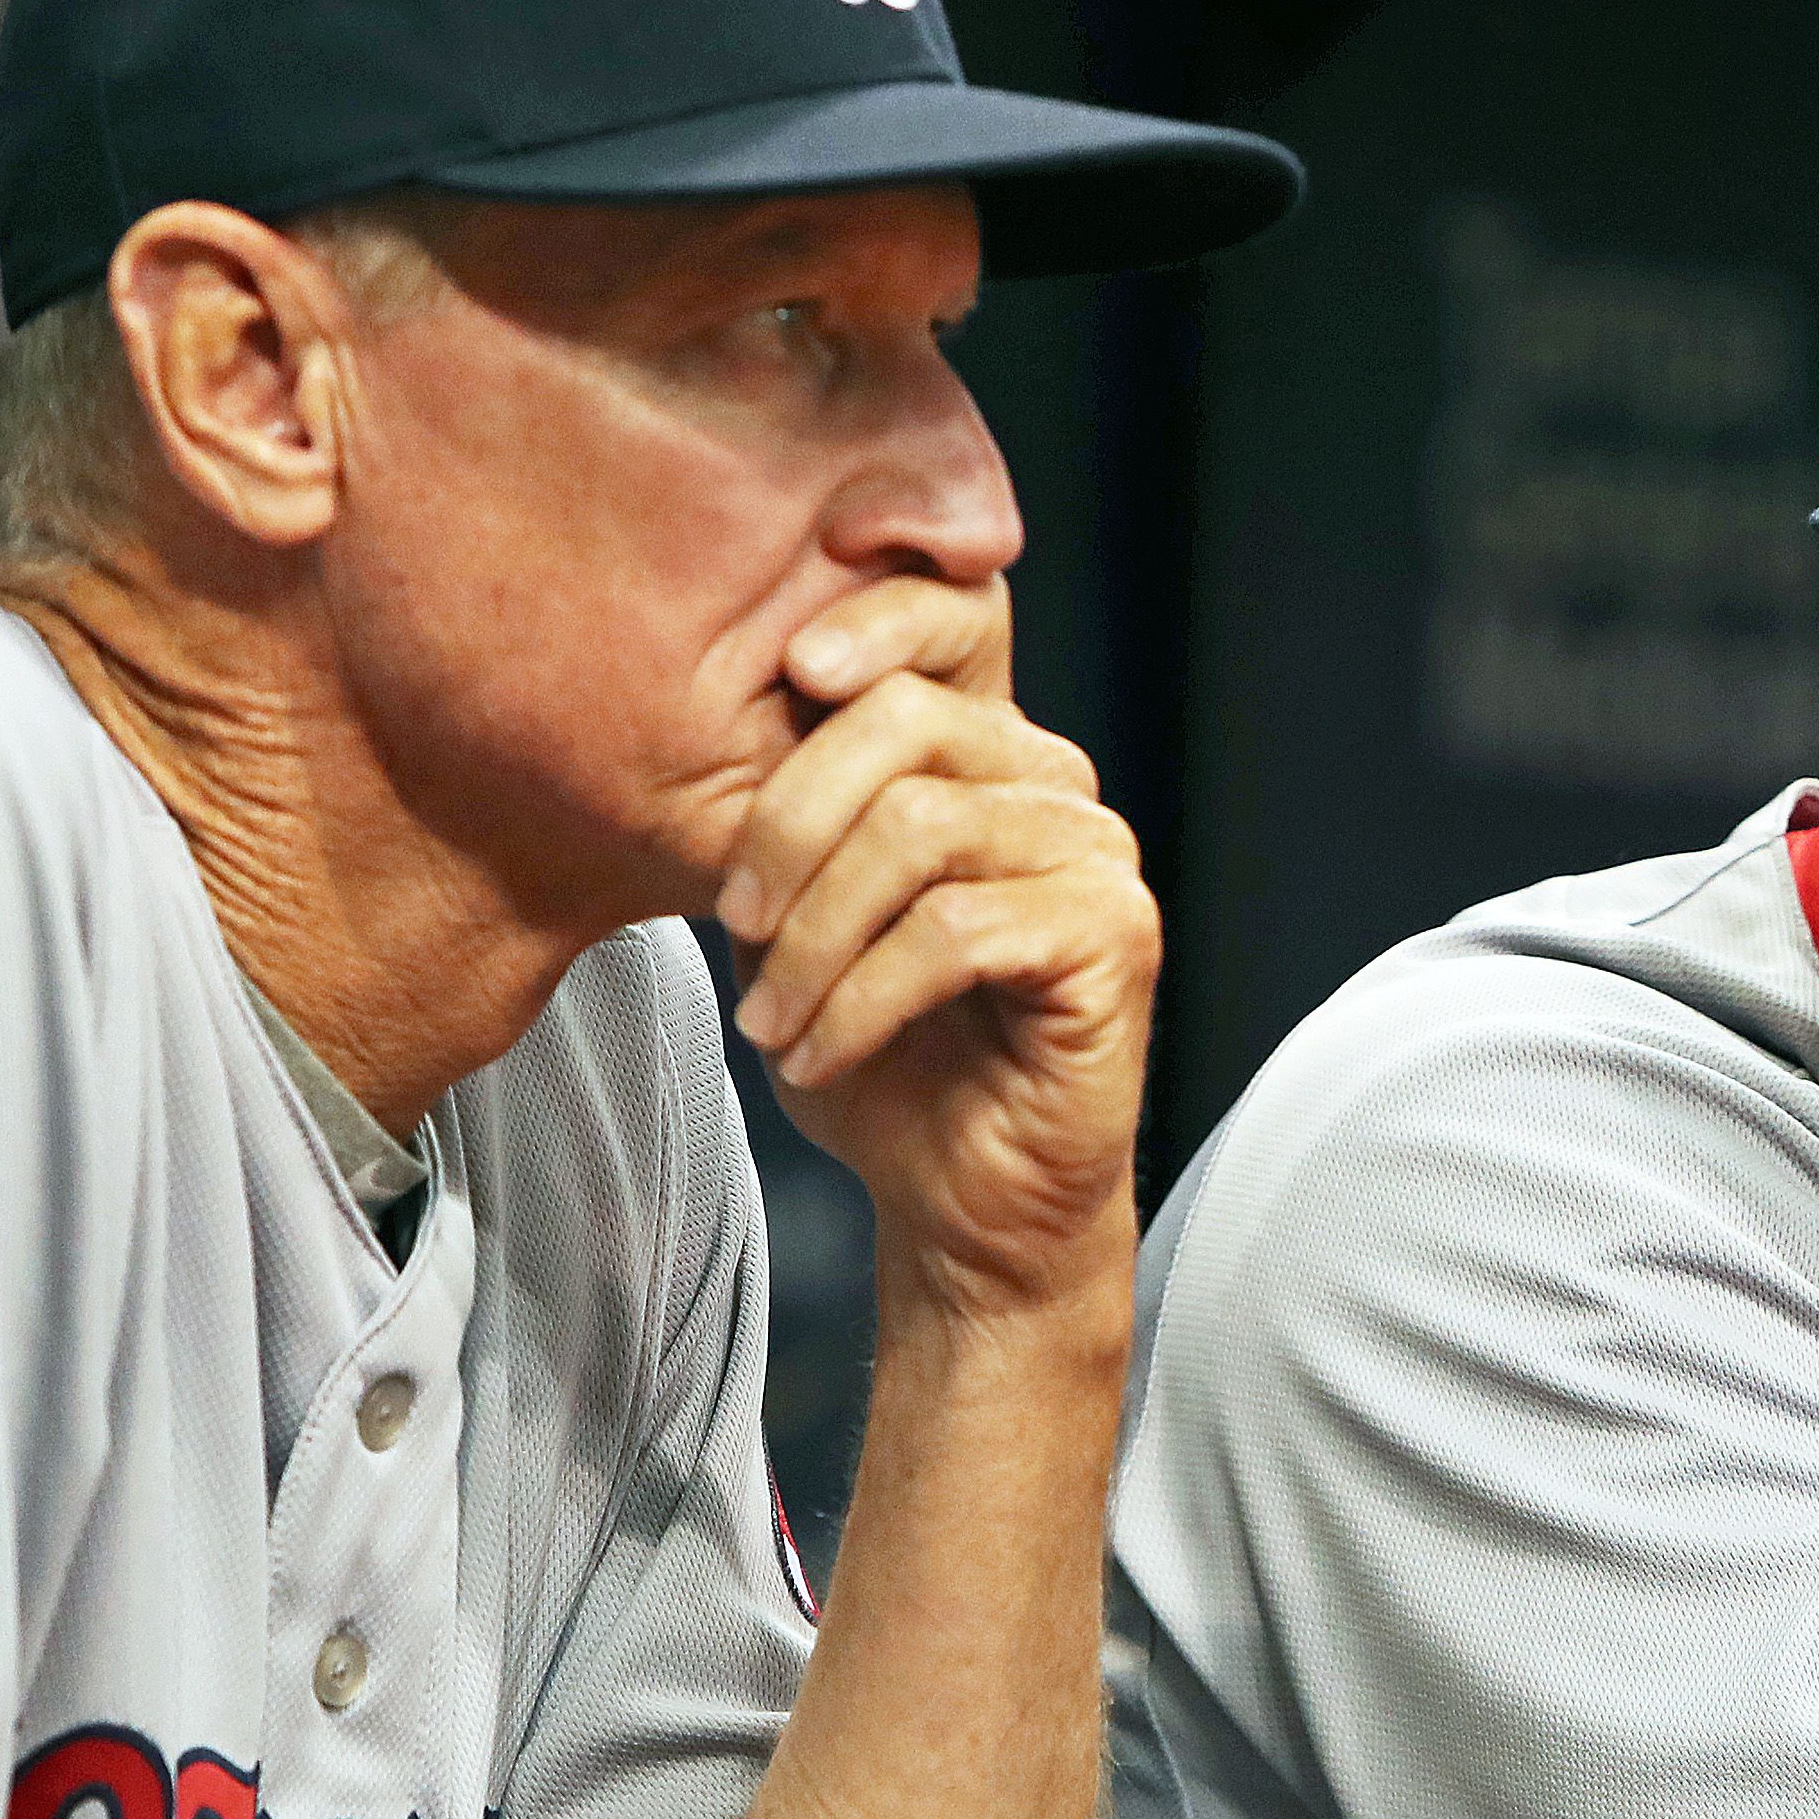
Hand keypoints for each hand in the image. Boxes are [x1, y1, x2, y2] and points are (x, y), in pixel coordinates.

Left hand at [716, 576, 1156, 1314]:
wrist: (958, 1201)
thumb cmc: (887, 1063)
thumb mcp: (802, 916)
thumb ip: (793, 812)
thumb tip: (706, 720)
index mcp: (989, 756)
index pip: (950, 624)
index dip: (874, 617)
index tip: (787, 669)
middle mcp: (1055, 788)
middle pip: (910, 721)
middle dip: (790, 821)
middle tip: (736, 921)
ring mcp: (1094, 859)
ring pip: (921, 829)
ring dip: (814, 936)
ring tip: (772, 1018)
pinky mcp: (1112, 939)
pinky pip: (954, 930)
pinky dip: (860, 997)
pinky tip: (818, 1052)